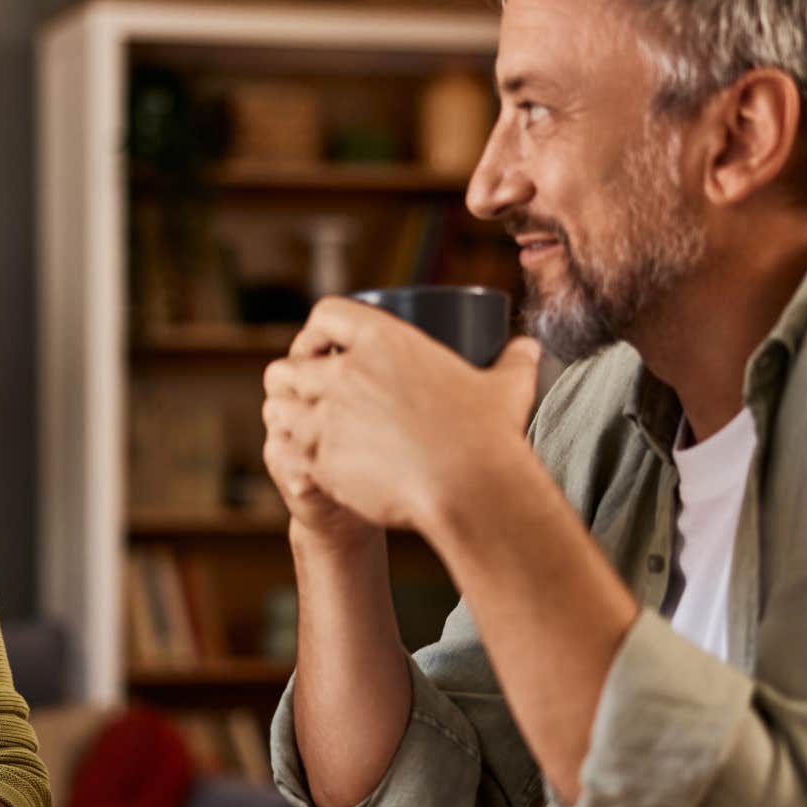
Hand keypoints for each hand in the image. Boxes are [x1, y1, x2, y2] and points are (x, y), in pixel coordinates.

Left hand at [266, 297, 540, 531]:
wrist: (470, 491)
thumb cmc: (489, 438)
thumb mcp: (506, 389)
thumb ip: (515, 362)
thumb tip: (528, 346)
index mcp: (383, 341)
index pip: (326, 314)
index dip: (316, 331)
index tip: (320, 348)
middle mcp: (345, 373)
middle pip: (288, 365)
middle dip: (290, 379)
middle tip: (305, 394)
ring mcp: (327, 417)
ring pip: (277, 407)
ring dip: (284, 415)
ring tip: (299, 426)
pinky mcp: (320, 459)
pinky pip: (286, 450)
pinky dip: (291, 455)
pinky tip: (304, 462)